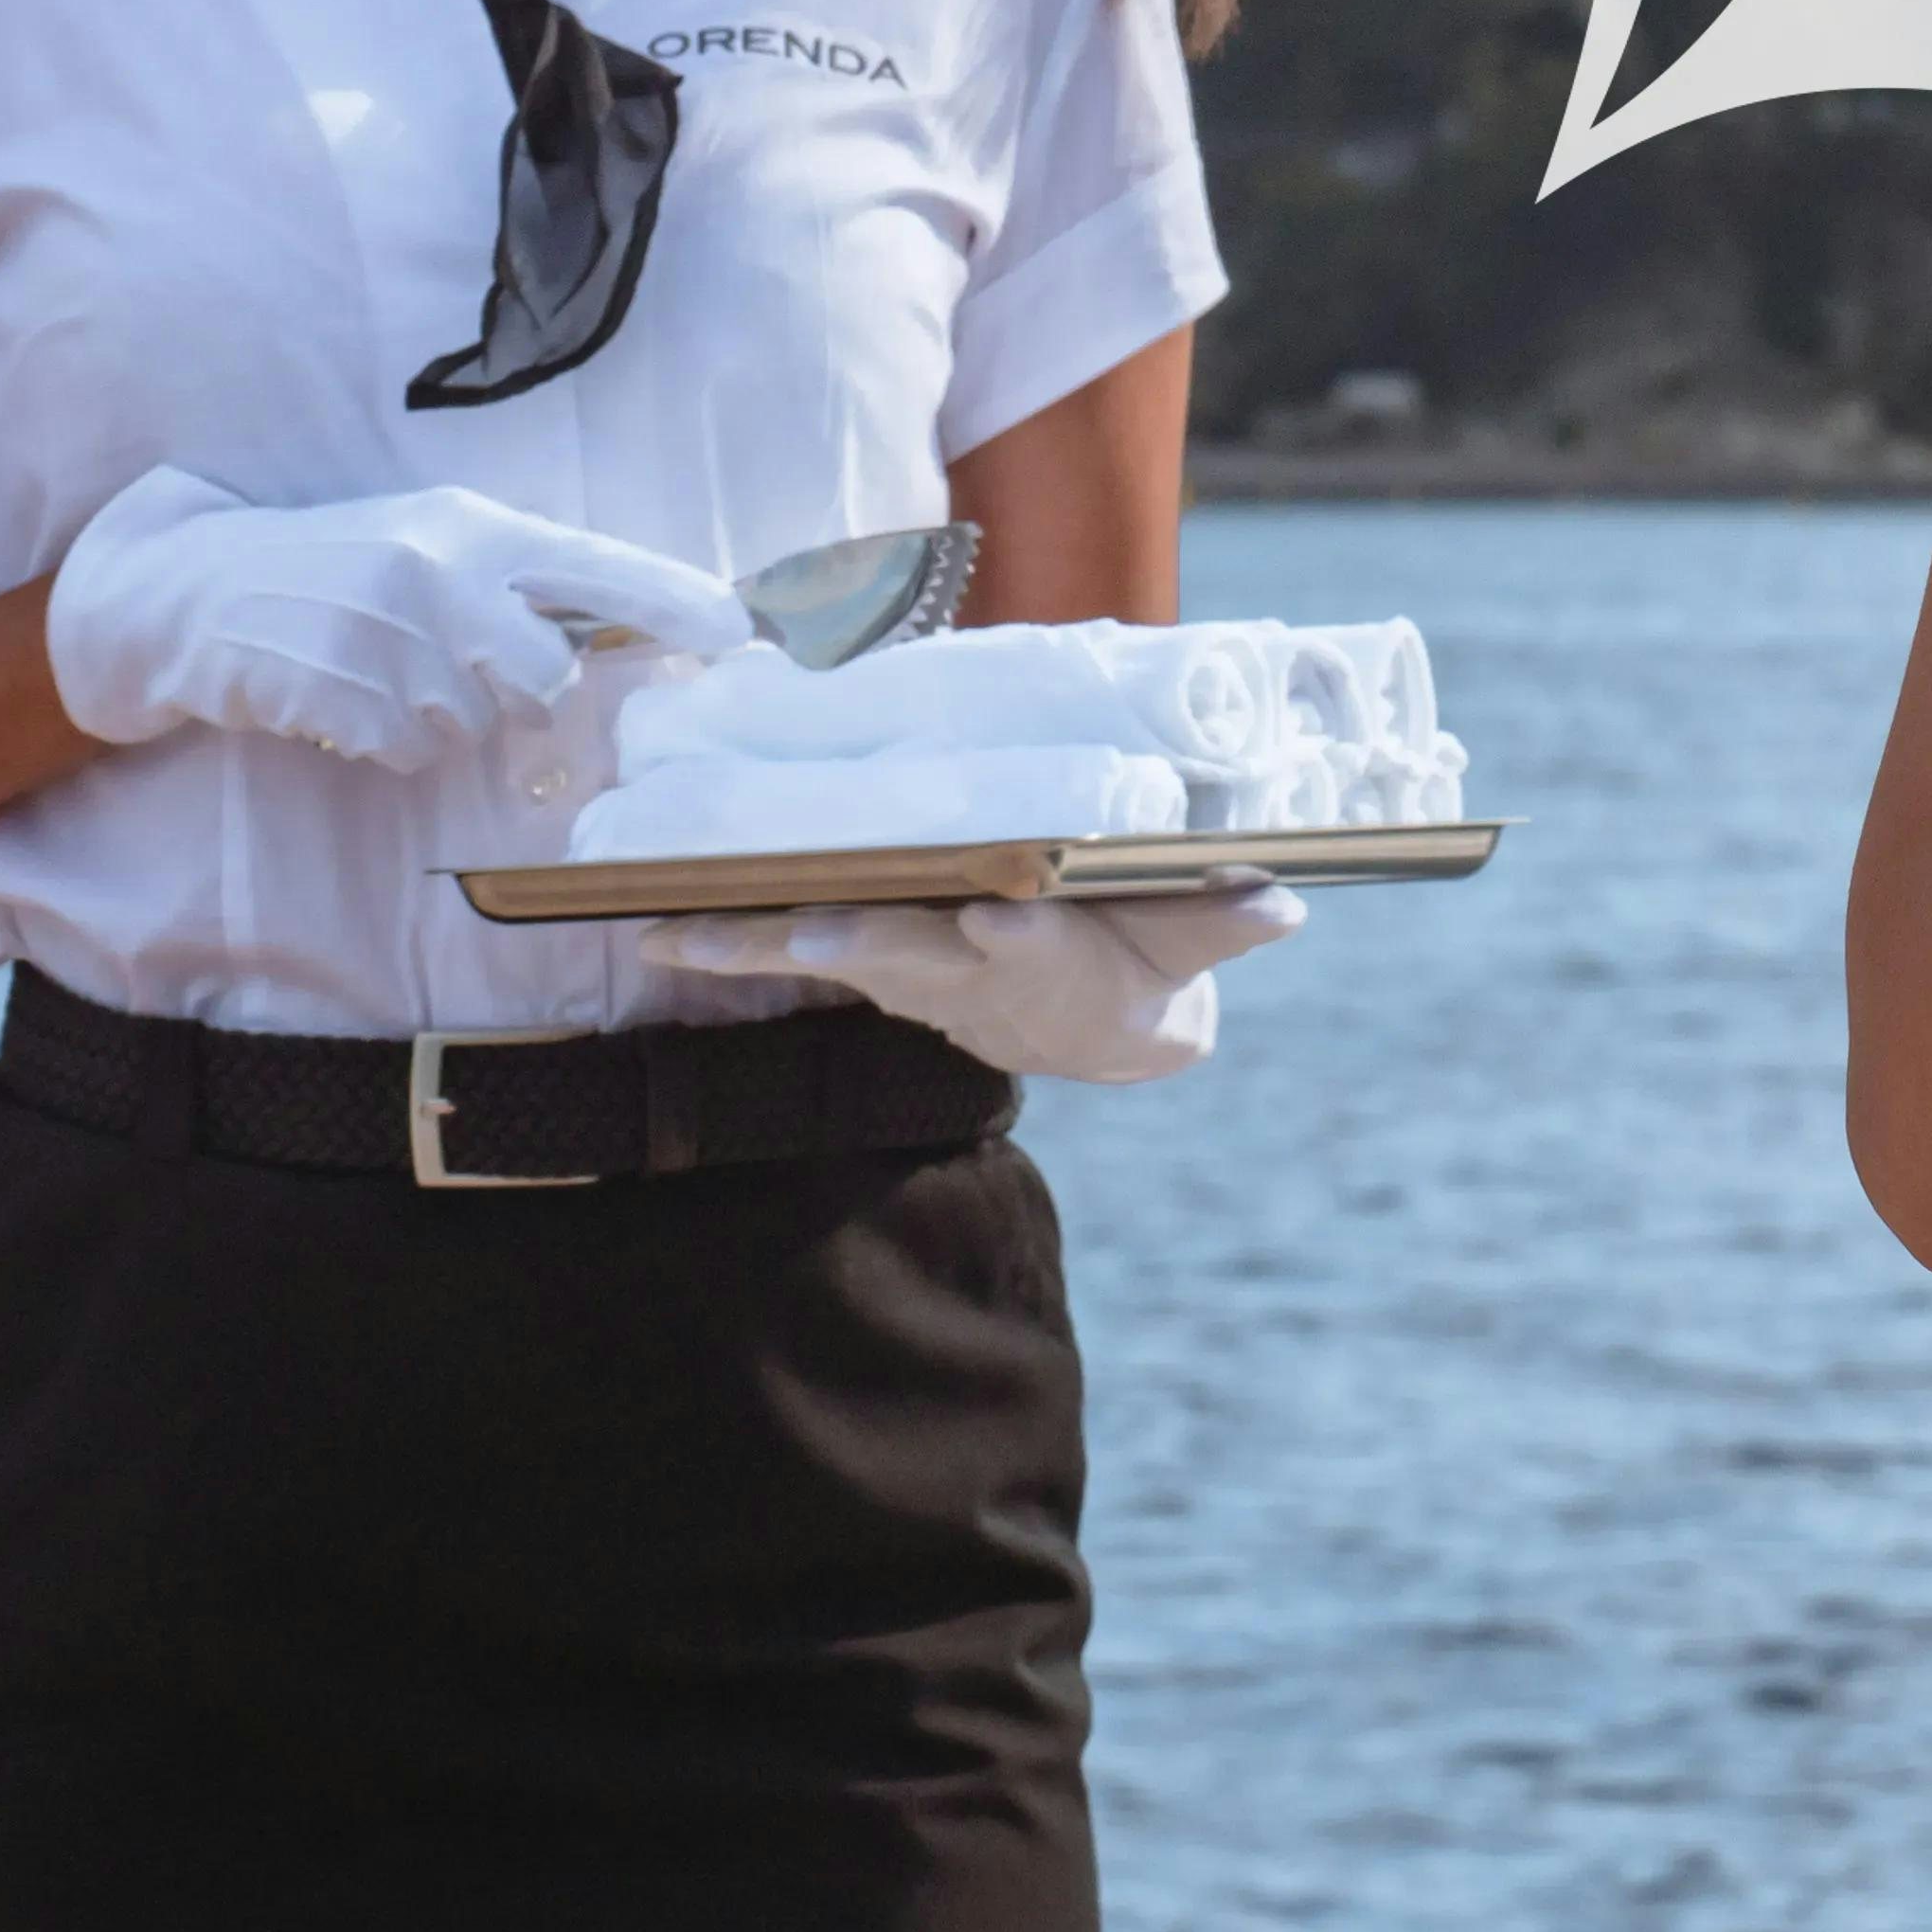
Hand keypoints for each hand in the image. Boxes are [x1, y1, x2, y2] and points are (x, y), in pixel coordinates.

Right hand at [41, 470, 745, 770]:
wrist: (192, 586)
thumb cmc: (328, 564)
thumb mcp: (424, 542)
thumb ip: (510, 581)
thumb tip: (605, 639)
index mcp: (473, 527)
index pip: (600, 566)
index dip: (675, 603)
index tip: (741, 634)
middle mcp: (444, 572)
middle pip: (545, 677)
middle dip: (513, 691)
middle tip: (451, 663)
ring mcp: (393, 635)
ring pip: (473, 722)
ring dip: (434, 713)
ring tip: (375, 664)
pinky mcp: (347, 691)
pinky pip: (408, 749)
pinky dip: (381, 736)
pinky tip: (340, 691)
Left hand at [662, 882, 1303, 1087]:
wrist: (1094, 1027)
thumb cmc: (1146, 957)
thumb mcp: (1194, 939)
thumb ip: (1225, 918)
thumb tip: (1282, 904)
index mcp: (1047, 955)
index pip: (1030, 947)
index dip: (1011, 937)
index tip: (998, 923)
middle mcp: (966, 966)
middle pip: (910, 953)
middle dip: (862, 943)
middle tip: (812, 934)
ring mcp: (908, 969)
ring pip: (828, 951)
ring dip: (754, 947)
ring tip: (671, 934)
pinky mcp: (869, 960)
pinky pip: (787, 948)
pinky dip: (723, 942)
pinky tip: (649, 930)